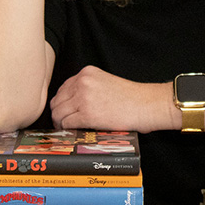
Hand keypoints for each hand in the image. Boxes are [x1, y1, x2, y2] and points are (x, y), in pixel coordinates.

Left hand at [49, 65, 171, 132]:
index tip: (64, 112)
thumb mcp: (106, 83)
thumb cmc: (133, 98)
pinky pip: (67, 123)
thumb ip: (88, 89)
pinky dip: (67, 130)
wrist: (147, 105)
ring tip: (68, 130)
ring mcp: (83, 97)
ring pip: (58, 113)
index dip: (62, 103)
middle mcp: (82, 82)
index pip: (63, 88)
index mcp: (87, 72)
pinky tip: (74, 132)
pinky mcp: (87, 114)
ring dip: (61, 123)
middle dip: (59, 113)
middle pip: (57, 100)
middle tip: (64, 123)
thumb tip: (72, 105)